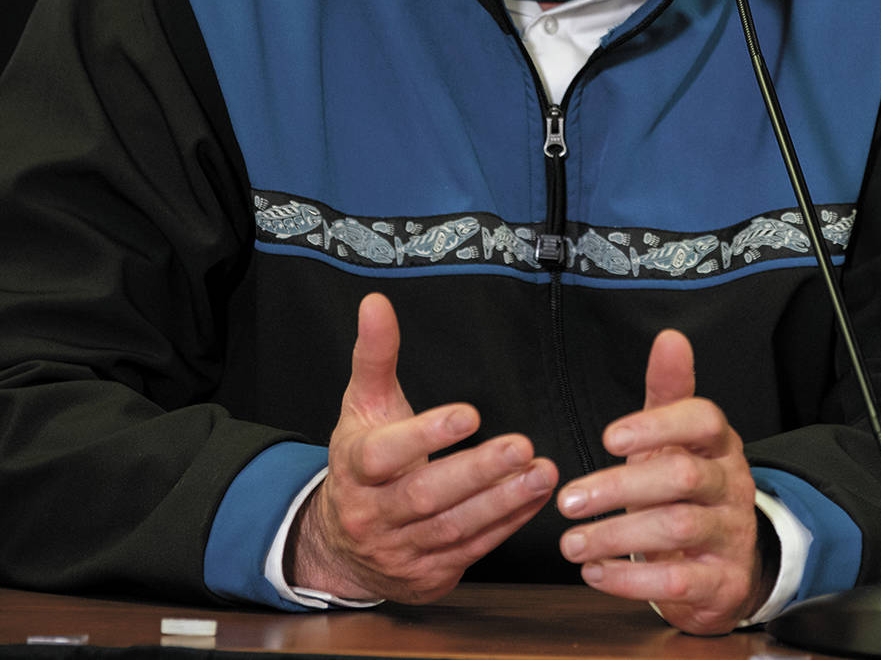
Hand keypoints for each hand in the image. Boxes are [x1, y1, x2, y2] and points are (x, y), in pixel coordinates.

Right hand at [288, 292, 557, 602]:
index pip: (385, 453)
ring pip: (454, 527)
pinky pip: (472, 548)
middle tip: (522, 446)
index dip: (425, 436)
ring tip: (542, 472)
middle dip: (477, 472)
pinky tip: (535, 498)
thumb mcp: (362, 408)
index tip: (469, 414)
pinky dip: (507, 524)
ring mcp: (400, 549)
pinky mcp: (428, 575)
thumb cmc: (361, 463)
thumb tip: (376, 304)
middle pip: (426, 494)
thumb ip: (375, 356)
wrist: (338, 545)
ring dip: (502, 501)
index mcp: (356, 467)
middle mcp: (373, 513)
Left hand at [554, 329, 768, 634]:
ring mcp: (731, 534)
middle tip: (567, 500)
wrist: (729, 561)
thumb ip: (669, 391)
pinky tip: (595, 572)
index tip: (608, 437)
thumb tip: (669, 338)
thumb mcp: (678, 440)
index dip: (657, 425)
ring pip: (679, 528)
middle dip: (620, 487)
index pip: (703, 420)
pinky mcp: (723, 581)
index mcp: (720, 444)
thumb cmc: (688, 490)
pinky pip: (680, 581)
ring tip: (570, 543)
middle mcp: (731, 485)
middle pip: (683, 475)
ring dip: (617, 535)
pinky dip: (632, 579)